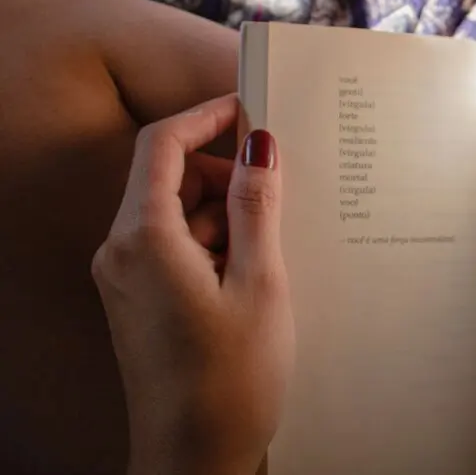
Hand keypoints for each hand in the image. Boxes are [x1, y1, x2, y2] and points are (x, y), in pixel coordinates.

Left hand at [91, 94, 293, 474]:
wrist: (194, 459)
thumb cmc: (229, 379)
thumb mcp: (260, 282)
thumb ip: (257, 206)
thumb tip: (260, 144)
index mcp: (143, 239)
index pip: (163, 145)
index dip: (206, 117)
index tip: (250, 110)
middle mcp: (122, 251)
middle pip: (170, 177)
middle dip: (224, 173)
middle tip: (280, 189)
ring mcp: (127, 276)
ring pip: (177, 212)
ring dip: (225, 212)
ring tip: (274, 246)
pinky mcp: (141, 297)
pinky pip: (176, 244)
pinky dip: (215, 241)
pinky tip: (255, 270)